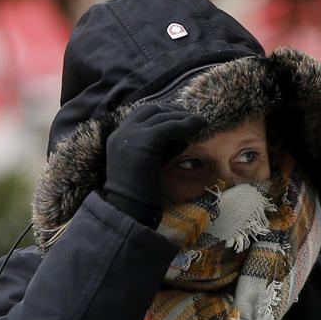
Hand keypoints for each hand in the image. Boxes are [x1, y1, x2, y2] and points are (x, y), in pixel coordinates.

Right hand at [102, 103, 206, 225]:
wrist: (130, 209)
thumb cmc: (143, 193)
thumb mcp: (153, 163)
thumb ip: (164, 148)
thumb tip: (184, 136)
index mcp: (119, 138)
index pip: (141, 115)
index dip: (163, 113)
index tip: (182, 117)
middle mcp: (121, 134)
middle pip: (150, 110)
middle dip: (174, 111)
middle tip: (193, 117)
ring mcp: (129, 137)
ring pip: (160, 117)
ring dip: (183, 117)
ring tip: (201, 121)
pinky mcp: (141, 144)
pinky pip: (166, 127)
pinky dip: (184, 124)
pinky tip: (198, 125)